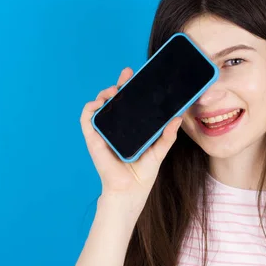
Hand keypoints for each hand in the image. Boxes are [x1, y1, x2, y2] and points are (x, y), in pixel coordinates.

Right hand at [79, 67, 182, 206]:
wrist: (131, 191)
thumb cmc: (143, 173)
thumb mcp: (159, 151)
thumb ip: (168, 135)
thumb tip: (178, 117)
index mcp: (130, 127)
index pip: (129, 103)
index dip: (130, 87)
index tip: (135, 74)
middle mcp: (116, 127)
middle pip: (114, 100)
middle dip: (118, 84)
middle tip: (127, 74)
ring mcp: (103, 132)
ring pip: (99, 105)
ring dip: (104, 93)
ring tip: (114, 90)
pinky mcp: (93, 139)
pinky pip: (87, 119)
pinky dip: (90, 108)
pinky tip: (99, 103)